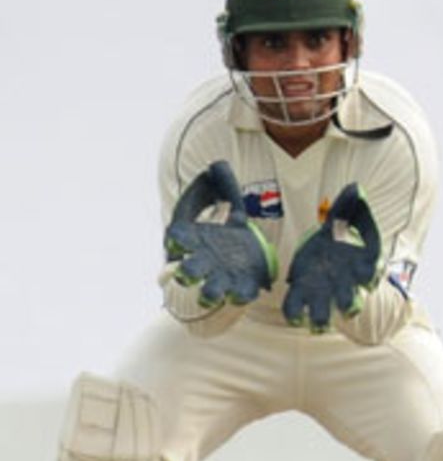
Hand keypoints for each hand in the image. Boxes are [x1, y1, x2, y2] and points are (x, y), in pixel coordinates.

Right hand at [165, 160, 277, 306]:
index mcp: (196, 242)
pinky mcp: (243, 286)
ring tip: (210, 296)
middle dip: (186, 274)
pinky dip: (240, 296)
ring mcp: (223, 277)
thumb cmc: (228, 234)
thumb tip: (218, 164)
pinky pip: (240, 294)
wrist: (250, 259)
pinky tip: (243, 294)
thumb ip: (225, 187)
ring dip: (209, 293)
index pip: (179, 240)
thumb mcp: (231, 207)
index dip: (175, 241)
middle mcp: (205, 262)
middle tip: (186, 275)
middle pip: (188, 271)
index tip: (175, 240)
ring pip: (210, 291)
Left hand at [283, 183, 381, 331]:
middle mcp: (345, 285)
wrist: (324, 248)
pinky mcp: (301, 291)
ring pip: (326, 313)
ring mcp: (323, 292)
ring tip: (317, 324)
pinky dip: (295, 313)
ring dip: (322, 320)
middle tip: (348, 308)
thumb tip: (356, 188)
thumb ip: (350, 205)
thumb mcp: (345, 216)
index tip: (369, 277)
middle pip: (351, 301)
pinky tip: (293, 315)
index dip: (371, 278)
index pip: (370, 273)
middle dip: (349, 306)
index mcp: (360, 267)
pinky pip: (297, 308)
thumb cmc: (340, 235)